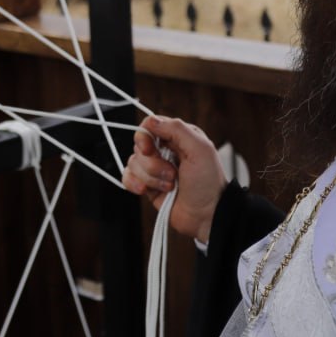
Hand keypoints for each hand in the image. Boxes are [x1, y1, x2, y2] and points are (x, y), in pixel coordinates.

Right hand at [122, 115, 226, 244]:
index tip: (149, 149)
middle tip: (172, 174)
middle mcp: (164, 150)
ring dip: (150, 177)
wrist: (207, 215)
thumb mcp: (200, 149)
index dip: (144, 136)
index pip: (149, 125)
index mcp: (178, 137)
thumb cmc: (208, 183)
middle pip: (139, 146)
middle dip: (152, 164)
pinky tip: (145, 191)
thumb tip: (151, 121)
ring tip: (170, 187)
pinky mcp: (147, 185)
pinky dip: (133, 183)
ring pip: (133, 163)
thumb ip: (177, 130)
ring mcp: (154, 168)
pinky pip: (127, 177)